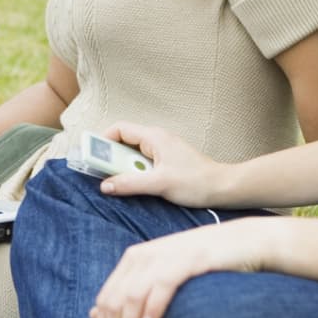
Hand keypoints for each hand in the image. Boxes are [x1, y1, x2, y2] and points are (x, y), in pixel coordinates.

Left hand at [90, 217, 277, 317]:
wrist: (244, 243)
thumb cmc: (204, 267)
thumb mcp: (162, 278)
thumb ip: (132, 294)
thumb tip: (95, 314)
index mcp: (134, 260)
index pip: (105, 298)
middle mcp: (144, 256)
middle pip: (114, 301)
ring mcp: (165, 256)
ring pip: (132, 296)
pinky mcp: (188, 259)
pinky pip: (162, 284)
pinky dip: (153, 307)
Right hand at [96, 121, 227, 206]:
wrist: (225, 188)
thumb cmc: (197, 182)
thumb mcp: (159, 184)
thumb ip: (130, 183)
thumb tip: (105, 186)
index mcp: (154, 137)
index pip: (119, 129)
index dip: (102, 140)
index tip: (92, 157)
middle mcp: (156, 140)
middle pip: (123, 142)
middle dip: (111, 158)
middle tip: (104, 174)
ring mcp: (162, 151)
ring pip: (133, 155)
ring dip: (124, 169)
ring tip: (122, 183)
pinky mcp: (167, 163)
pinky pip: (143, 164)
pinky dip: (135, 174)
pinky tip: (138, 186)